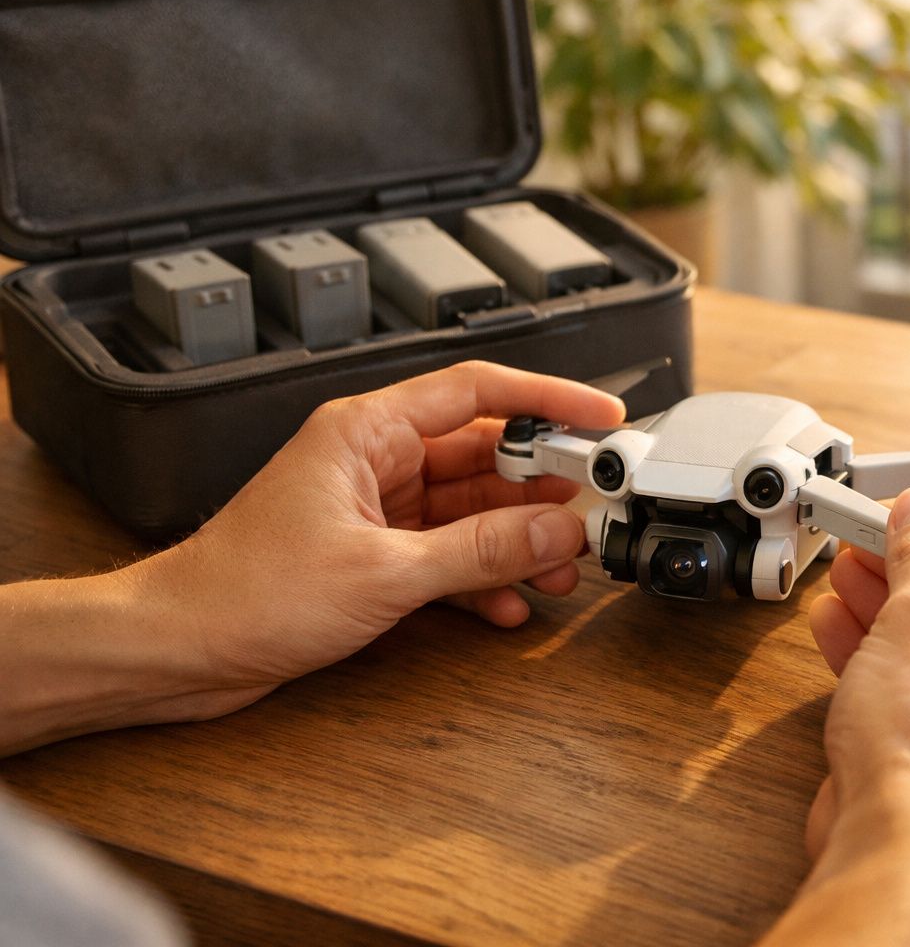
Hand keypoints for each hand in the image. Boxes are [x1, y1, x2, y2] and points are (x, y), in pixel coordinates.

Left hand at [0, 361, 623, 752]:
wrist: (177, 651)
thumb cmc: (244, 593)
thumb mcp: (384, 572)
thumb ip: (481, 548)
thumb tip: (556, 528)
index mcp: (366, 431)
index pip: (477, 391)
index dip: (547, 397)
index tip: (600, 416)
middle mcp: (374, 460)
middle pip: (484, 454)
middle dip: (541, 486)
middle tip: (591, 511)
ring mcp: (375, 508)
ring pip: (472, 508)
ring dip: (518, 540)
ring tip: (559, 571)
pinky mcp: (373, 554)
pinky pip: (449, 552)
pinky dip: (482, 577)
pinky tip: (507, 605)